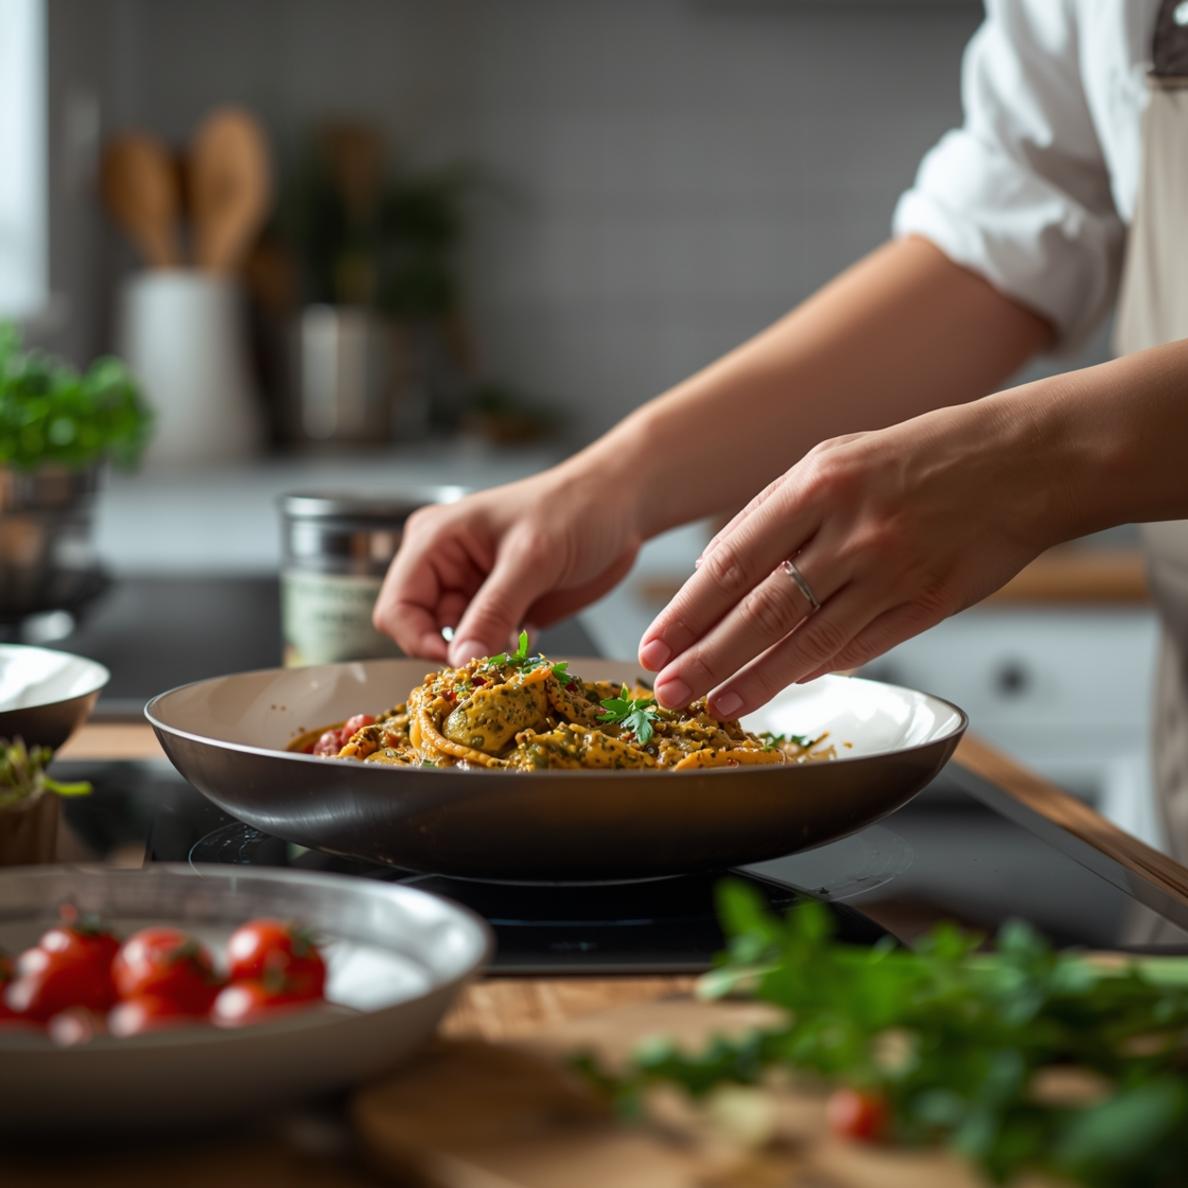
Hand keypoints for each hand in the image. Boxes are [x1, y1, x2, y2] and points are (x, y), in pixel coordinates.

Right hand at [373, 462, 643, 664]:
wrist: (620, 506)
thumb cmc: (574, 509)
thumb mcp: (531, 559)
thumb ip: (494, 610)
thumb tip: (461, 661)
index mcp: (433, 541)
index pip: (396, 607)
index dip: (419, 641)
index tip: (460, 662)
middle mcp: (445, 567)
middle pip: (422, 631)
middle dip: (456, 651)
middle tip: (498, 658)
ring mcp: (473, 590)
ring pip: (456, 644)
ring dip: (483, 655)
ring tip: (519, 642)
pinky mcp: (502, 609)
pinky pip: (486, 646)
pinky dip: (503, 653)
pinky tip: (530, 637)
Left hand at [638, 400, 1055, 716]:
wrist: (1024, 461)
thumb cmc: (919, 456)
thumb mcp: (835, 459)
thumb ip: (773, 512)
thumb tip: (713, 569)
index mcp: (817, 484)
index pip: (732, 561)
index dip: (686, 612)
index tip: (655, 645)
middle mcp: (850, 530)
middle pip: (760, 610)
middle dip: (706, 658)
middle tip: (667, 692)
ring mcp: (891, 570)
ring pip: (807, 641)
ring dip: (755, 680)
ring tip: (716, 707)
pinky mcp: (927, 603)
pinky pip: (859, 647)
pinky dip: (816, 670)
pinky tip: (782, 687)